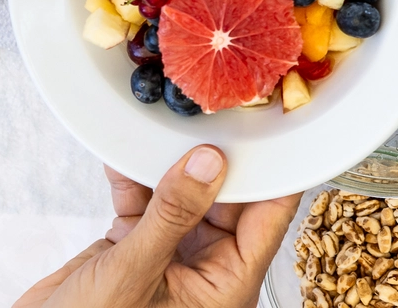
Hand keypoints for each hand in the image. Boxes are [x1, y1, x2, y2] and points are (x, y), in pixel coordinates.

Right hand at [15, 145, 301, 307]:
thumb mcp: (135, 271)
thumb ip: (172, 214)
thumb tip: (208, 163)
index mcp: (228, 285)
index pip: (268, 219)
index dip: (273, 174)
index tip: (276, 128)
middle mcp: (205, 270)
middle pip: (228, 200)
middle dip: (217, 159)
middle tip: (214, 113)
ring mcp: (168, 257)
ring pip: (182, 196)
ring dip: (169, 163)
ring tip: (166, 123)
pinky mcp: (132, 249)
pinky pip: (142, 203)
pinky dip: (131, 177)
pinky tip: (121, 152)